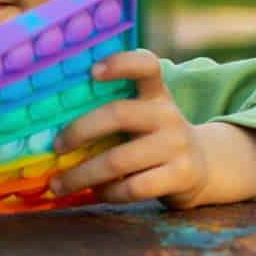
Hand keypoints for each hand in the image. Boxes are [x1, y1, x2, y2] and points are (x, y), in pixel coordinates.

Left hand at [49, 49, 208, 208]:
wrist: (202, 167)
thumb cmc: (153, 138)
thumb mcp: (143, 115)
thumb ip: (112, 112)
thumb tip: (52, 130)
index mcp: (156, 93)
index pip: (146, 65)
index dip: (121, 63)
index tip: (92, 71)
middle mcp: (168, 114)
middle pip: (118, 114)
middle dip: (79, 131)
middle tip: (56, 147)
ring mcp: (177, 145)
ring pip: (119, 160)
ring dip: (82, 175)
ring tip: (59, 184)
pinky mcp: (181, 175)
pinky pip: (133, 187)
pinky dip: (108, 192)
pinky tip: (95, 193)